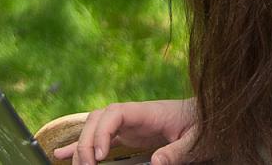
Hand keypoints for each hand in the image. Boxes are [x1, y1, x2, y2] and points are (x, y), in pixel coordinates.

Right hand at [51, 98, 199, 164]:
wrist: (210, 118)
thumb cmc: (206, 126)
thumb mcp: (197, 140)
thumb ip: (178, 151)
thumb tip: (156, 163)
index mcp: (150, 112)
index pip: (116, 112)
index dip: (102, 131)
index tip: (100, 155)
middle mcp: (135, 116)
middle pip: (99, 119)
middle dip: (87, 141)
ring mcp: (130, 125)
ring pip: (95, 128)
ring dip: (82, 145)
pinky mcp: (129, 136)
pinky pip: (101, 138)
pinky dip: (82, 146)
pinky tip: (62, 154)